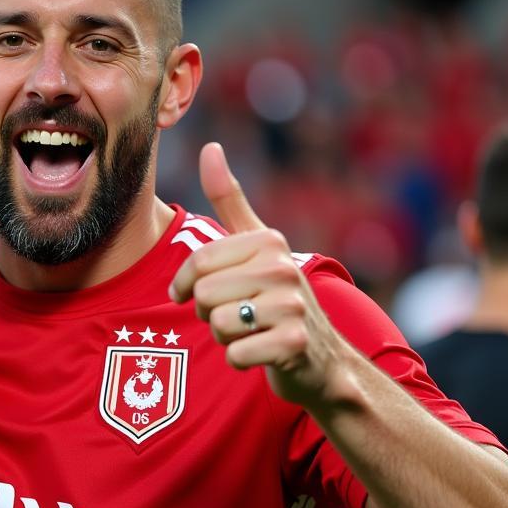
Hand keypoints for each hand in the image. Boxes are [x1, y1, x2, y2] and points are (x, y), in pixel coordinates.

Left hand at [169, 142, 345, 408]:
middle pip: (204, 296)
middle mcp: (283, 268)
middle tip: (238, 315)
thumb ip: (230, 200)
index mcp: (268, 241)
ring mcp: (292, 306)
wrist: (322, 358)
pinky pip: (236, 354)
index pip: (197, 264)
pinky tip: (261, 352)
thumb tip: (210, 147)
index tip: (191, 294)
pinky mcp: (294, 343)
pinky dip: (240, 359)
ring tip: (251, 331)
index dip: (185, 287)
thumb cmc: (275, 298)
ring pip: (218, 326)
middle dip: (209, 314)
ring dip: (225, 338)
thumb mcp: (256, 246)